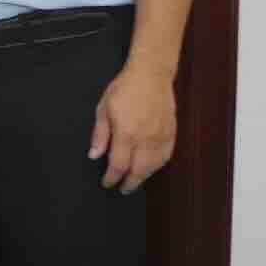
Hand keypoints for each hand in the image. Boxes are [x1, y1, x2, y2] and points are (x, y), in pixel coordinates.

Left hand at [90, 63, 176, 192]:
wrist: (151, 75)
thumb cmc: (124, 89)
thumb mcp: (103, 109)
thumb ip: (100, 135)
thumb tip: (94, 155)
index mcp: (126, 133)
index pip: (119, 164)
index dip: (112, 177)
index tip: (107, 183)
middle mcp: (146, 139)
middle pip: (139, 170)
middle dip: (130, 183)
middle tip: (123, 189)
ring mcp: (161, 137)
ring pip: (154, 166)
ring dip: (144, 177)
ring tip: (134, 181)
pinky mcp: (172, 134)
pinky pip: (166, 156)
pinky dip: (157, 166)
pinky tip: (150, 168)